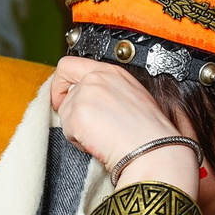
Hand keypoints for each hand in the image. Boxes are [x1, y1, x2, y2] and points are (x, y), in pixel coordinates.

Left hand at [50, 56, 199, 189]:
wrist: (153, 149)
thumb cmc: (149, 130)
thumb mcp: (130, 95)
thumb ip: (106, 90)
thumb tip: (89, 100)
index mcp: (110, 72)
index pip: (69, 65)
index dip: (62, 82)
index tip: (66, 95)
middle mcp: (95, 79)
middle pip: (64, 90)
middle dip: (69, 108)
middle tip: (83, 122)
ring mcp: (85, 96)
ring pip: (65, 113)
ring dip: (77, 128)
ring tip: (102, 135)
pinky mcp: (77, 116)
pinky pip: (67, 131)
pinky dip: (79, 141)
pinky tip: (99, 142)